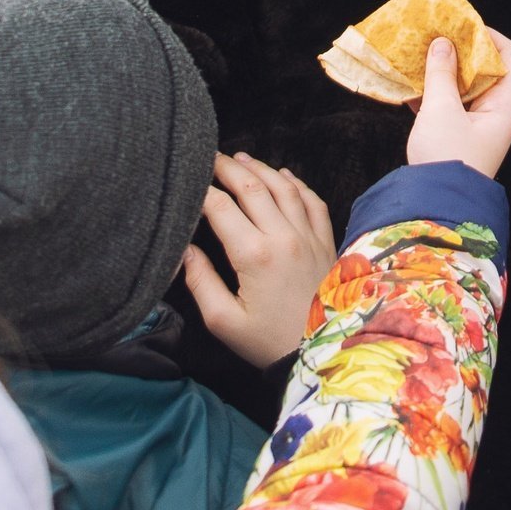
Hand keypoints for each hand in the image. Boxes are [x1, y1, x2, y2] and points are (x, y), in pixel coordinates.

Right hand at [181, 152, 338, 365]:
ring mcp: (309, 236)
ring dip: (260, 169)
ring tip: (241, 158)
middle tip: (210, 157)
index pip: (220, 207)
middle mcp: (284, 236)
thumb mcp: (224, 321)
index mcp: (254, 255)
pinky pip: (313, 201)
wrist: (324, 352)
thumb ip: (200, 281)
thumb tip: (184, 250)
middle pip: (252, 187)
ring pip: (284, 188)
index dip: (200, 191)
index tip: (187, 184)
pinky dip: (297, 184)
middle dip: (228, 168)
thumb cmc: (269, 342)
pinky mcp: (326, 242)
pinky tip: (285, 176)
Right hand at [405, 32, 510, 177]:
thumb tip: (443, 44)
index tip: (462, 23)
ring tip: (421, 53)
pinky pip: (449, 104)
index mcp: (506, 104)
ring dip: (443, 71)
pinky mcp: (459, 135)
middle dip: (459, 50)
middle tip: (436, 34)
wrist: (436, 206)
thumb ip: (442, 73)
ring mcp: (478, 124)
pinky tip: (411, 83)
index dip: (487, 36)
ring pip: (463, 86)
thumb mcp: (442, 109)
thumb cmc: (447, 158)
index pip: (507, 56)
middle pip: (484, 69)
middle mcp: (497, 112)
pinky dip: (433, 92)